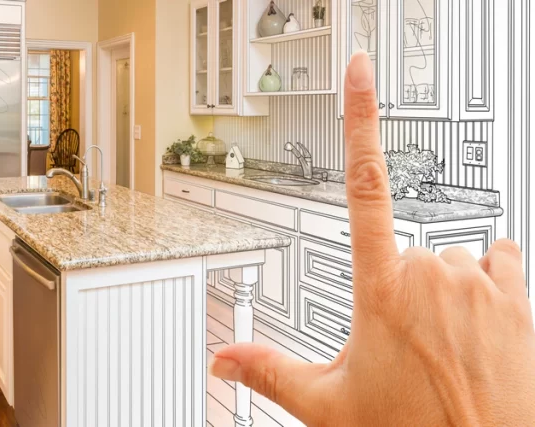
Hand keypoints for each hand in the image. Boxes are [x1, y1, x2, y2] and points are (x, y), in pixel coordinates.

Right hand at [209, 52, 534, 424]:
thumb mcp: (328, 404)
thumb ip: (270, 371)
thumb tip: (223, 361)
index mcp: (380, 289)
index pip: (362, 185)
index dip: (360, 119)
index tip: (362, 73)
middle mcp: (434, 273)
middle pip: (405, 251)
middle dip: (399, 288)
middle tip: (400, 344)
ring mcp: (481, 282)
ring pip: (452, 259)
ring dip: (444, 289)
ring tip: (441, 342)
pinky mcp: (519, 296)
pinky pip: (501, 261)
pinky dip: (488, 282)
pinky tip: (480, 321)